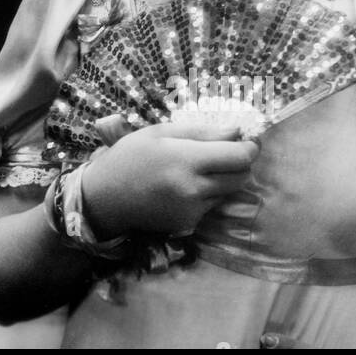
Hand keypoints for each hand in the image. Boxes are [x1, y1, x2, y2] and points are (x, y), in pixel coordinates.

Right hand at [79, 122, 257, 239]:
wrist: (105, 198)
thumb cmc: (130, 156)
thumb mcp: (160, 132)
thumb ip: (201, 131)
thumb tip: (236, 131)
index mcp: (186, 160)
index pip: (240, 157)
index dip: (250, 147)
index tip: (247, 139)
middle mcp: (194, 188)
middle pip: (242, 176)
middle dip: (241, 162)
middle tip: (227, 151)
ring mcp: (193, 210)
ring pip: (230, 192)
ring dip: (225, 178)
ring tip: (201, 168)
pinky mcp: (190, 223)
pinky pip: (212, 205)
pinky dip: (208, 193)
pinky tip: (185, 186)